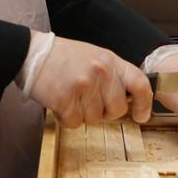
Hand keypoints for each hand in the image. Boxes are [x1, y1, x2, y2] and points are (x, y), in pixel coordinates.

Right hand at [28, 36, 152, 127]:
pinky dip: (67, 118)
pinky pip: (75, 123)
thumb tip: (129, 99)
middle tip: (88, 100)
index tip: (141, 115)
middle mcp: (101, 72)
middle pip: (117, 109)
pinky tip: (60, 103)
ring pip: (94, 119)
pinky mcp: (66, 98)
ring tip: (70, 96)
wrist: (32, 54)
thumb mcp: (94, 57)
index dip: (145, 103)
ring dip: (82, 114)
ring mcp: (84, 85)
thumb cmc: (63, 58)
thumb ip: (112, 75)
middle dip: (104, 112)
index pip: (139, 83)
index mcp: (110, 61)